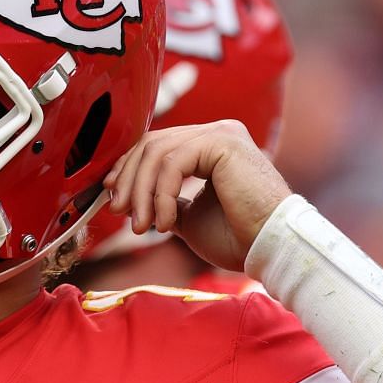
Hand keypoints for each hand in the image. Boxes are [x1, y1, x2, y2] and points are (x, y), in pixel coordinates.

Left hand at [101, 120, 288, 271]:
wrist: (269, 249)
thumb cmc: (237, 238)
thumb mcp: (188, 217)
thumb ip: (165, 201)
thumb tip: (132, 200)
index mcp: (210, 146)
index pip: (156, 146)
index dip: (128, 169)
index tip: (113, 198)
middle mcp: (216, 132)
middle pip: (152, 144)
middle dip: (128, 179)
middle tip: (118, 212)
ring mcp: (221, 133)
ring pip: (157, 152)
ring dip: (141, 192)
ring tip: (141, 227)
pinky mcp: (223, 141)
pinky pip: (173, 163)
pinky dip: (160, 195)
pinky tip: (164, 223)